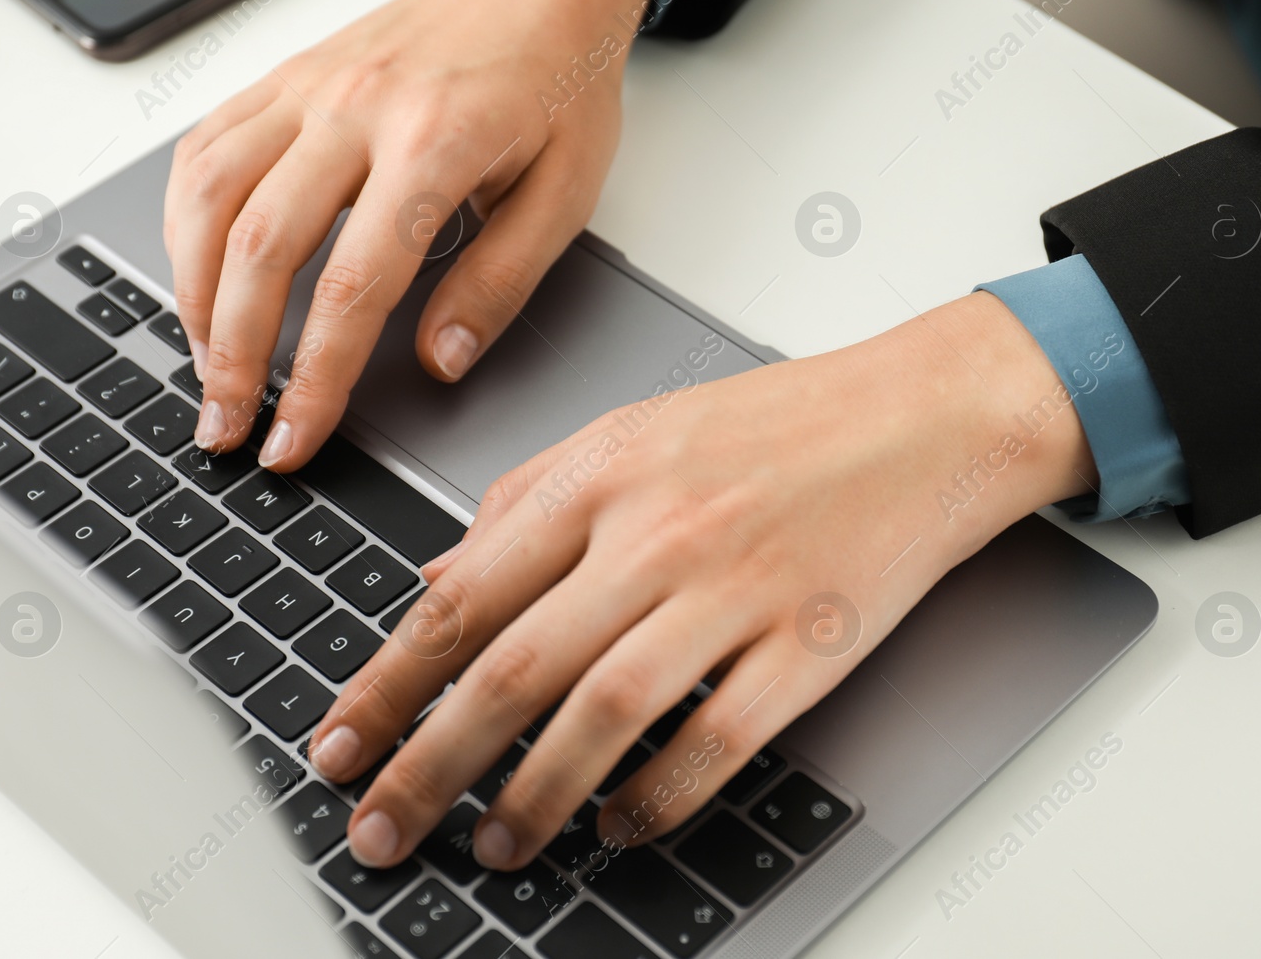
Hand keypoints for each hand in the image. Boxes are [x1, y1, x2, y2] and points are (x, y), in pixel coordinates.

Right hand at [163, 0, 650, 468]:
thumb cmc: (558, 84)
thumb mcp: (565, 194)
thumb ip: (501, 282)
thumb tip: (442, 362)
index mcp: (435, 144)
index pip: (357, 285)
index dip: (317, 378)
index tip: (295, 439)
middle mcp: (357, 108)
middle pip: (262, 247)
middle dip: (233, 355)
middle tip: (225, 425)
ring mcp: (310, 86)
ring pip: (212, 195)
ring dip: (195, 293)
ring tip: (206, 364)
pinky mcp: (284, 76)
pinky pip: (204, 146)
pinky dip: (184, 219)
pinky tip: (196, 272)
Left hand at [306, 292, 1095, 870]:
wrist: (921, 415)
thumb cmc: (777, 425)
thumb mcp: (631, 430)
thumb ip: (525, 499)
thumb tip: (438, 577)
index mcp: (600, 476)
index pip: (464, 595)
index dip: (388, 682)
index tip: (339, 744)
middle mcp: (656, 532)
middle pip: (514, 666)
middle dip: (429, 761)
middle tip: (380, 827)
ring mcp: (735, 589)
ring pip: (604, 712)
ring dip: (535, 795)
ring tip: (495, 846)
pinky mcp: (809, 643)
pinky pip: (717, 739)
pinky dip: (659, 796)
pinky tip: (618, 824)